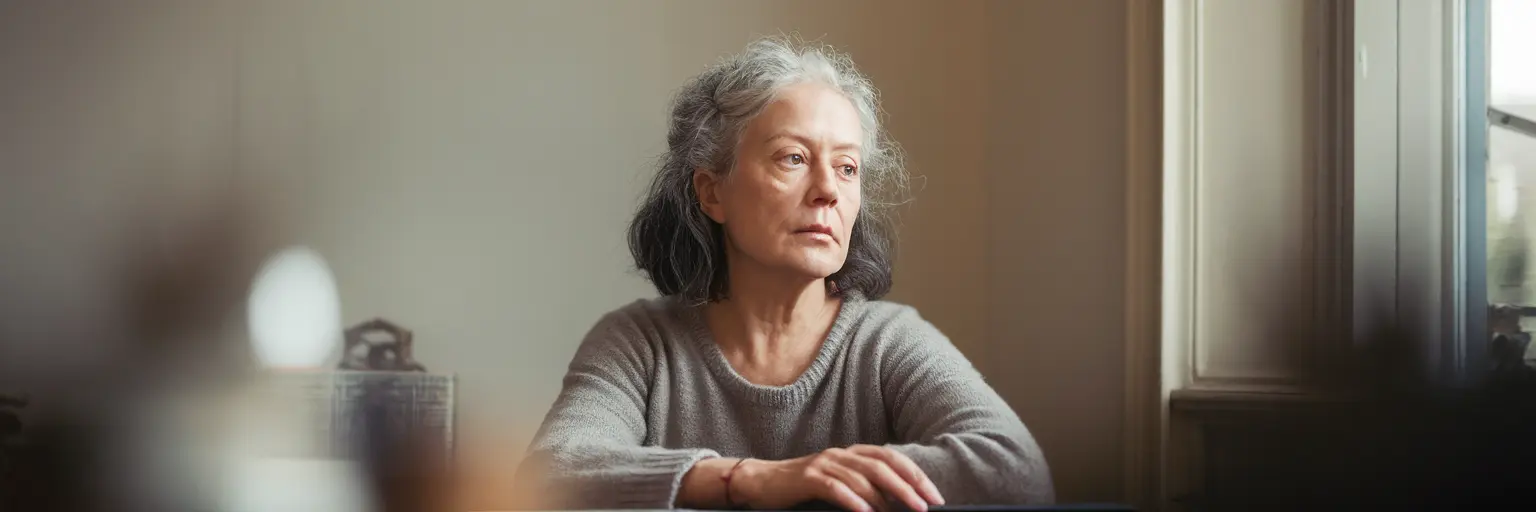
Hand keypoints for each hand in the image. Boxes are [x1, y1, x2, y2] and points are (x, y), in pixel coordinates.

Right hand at [736, 445, 944, 511]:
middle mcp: (841, 454)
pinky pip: (835, 488)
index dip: (915, 474)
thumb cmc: (804, 486)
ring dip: (885, 496)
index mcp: (852, 453)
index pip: (892, 458)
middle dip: (908, 486)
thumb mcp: (839, 482)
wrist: (762, 481)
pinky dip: (853, 501)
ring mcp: (824, 464)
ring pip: (862, 477)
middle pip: (882, 466)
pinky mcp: (807, 478)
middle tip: (925, 506)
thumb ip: (865, 488)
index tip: (935, 496)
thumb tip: (898, 504)